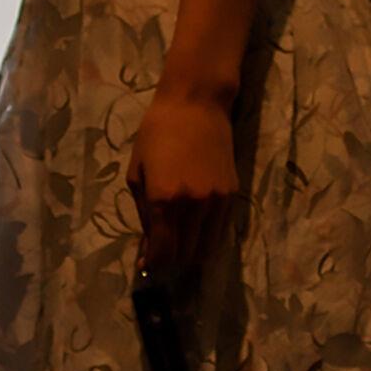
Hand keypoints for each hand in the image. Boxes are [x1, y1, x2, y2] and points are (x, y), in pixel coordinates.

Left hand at [126, 84, 240, 280]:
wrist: (196, 104)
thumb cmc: (157, 132)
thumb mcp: (137, 172)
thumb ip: (144, 212)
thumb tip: (148, 244)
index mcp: (164, 200)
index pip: (162, 251)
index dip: (153, 264)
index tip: (146, 266)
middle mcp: (193, 206)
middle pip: (185, 254)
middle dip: (171, 261)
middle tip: (161, 256)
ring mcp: (217, 202)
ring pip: (207, 248)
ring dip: (191, 254)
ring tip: (179, 247)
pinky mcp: (233, 194)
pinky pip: (221, 231)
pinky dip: (208, 238)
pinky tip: (196, 232)